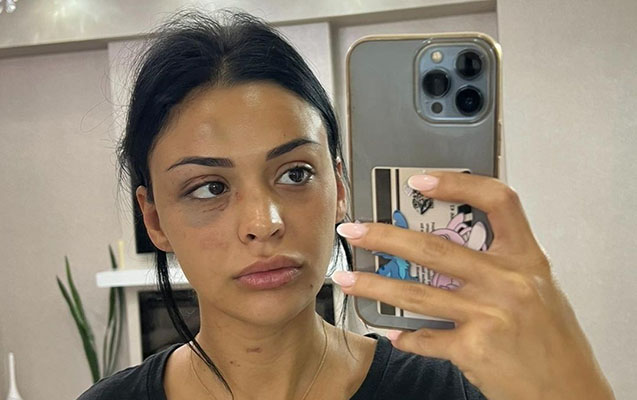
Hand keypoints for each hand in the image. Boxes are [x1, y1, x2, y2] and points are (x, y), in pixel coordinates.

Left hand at [332, 171, 614, 399]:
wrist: (570, 392)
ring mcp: (489, 315)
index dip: (457, 183)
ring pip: (415, 293)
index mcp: (527, 259)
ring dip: (374, 286)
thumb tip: (447, 248)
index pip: (496, 201)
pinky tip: (391, 331)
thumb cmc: (554, 342)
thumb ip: (500, 265)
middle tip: (354, 231)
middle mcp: (508, 281)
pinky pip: (425, 338)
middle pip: (434, 248)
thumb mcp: (538, 289)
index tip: (420, 180)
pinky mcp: (473, 349)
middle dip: (384, 237)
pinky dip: (405, 335)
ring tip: (347, 279)